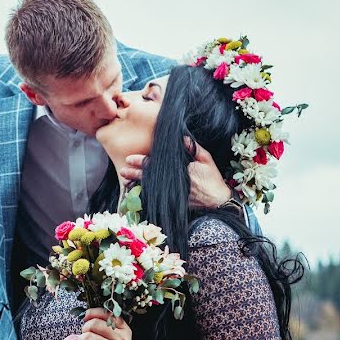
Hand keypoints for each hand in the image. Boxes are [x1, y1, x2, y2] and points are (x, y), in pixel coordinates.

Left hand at [77, 308, 136, 339]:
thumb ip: (107, 328)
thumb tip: (87, 317)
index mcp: (125, 330)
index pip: (107, 313)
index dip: (93, 313)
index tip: (86, 317)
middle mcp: (121, 339)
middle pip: (95, 324)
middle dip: (85, 328)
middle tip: (85, 336)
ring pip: (88, 337)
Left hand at [118, 139, 232, 208]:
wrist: (217, 202)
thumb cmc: (213, 179)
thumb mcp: (206, 159)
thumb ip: (193, 148)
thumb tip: (181, 137)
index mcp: (180, 170)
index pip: (156, 164)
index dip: (142, 161)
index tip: (130, 159)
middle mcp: (173, 183)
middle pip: (149, 177)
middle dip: (134, 173)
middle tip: (122, 170)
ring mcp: (172, 194)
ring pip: (150, 188)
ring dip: (137, 184)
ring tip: (125, 181)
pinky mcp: (173, 202)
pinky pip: (157, 197)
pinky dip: (146, 194)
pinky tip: (136, 192)